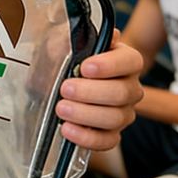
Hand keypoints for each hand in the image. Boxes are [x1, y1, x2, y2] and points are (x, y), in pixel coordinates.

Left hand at [56, 30, 142, 150]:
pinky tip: (67, 129)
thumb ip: (72, 38)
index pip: (130, 61)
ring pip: (115, 118)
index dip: (109, 65)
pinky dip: (86, 137)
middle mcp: (129, 87)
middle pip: (122, 93)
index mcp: (123, 60)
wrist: (47, 79)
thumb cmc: (60, 57)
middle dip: (90, 92)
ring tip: (61, 108)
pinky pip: (107, 141)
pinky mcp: (111, 133)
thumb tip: (88, 36)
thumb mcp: (61, 42)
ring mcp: (123, 112)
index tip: (85, 67)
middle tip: (65, 88)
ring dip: (85, 114)